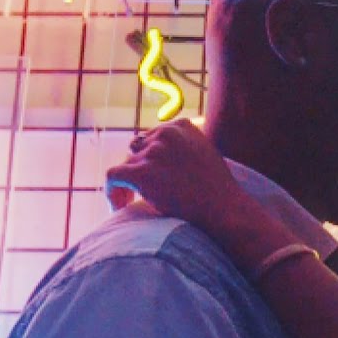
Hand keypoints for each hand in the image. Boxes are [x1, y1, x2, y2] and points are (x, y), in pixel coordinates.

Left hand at [106, 119, 246, 233]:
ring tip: (131, 204)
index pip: (153, 137)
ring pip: (126, 165)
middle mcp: (166, 134)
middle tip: (142, 192)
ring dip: (128, 185)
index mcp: (182, 126)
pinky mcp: (141, 173)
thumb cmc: (220, 192)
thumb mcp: (206, 156)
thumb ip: (184, 148)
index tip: (154, 176)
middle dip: (139, 169)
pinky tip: (119, 207)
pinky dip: (112, 193)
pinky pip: (113, 178)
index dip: (150, 157)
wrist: (225, 211)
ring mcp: (153, 152)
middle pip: (138, 149)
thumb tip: (161, 159)